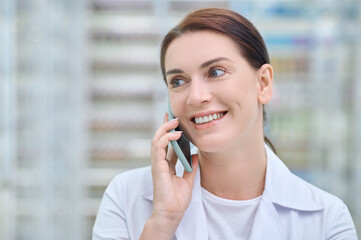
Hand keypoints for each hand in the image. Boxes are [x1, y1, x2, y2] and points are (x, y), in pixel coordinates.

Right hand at [149, 113, 198, 232]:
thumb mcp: (188, 179)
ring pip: (156, 140)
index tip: (174, 120)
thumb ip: (191, 166)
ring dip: (165, 128)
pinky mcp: (156, 166)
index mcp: (166, 165)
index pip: (166, 144)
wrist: (172, 212)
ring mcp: (157, 163)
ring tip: (175, 121)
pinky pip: (158, 147)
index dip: (169, 132)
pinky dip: (165, 138)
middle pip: (160, 139)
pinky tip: (175, 134)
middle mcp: (160, 162)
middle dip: (165, 125)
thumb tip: (196, 154)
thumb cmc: (177, 199)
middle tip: (172, 115)